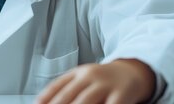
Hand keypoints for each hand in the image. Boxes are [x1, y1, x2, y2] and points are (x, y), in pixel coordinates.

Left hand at [36, 59, 154, 103]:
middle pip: (70, 96)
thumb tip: (41, 103)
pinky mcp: (121, 94)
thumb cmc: (103, 81)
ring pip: (86, 102)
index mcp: (78, 73)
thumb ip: (65, 89)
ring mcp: (106, 84)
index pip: (57, 87)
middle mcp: (90, 76)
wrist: (133, 72)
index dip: (46, 99)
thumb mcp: (84, 79)